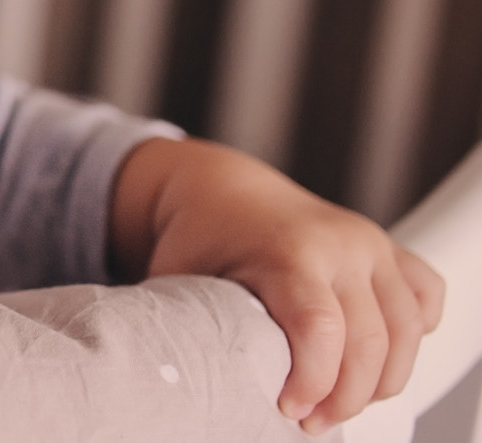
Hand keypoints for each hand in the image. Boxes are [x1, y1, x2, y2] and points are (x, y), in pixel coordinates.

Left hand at [110, 137, 444, 433]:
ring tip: (342, 401)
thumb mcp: (182, 278)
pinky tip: (380, 357)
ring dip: (383, 380)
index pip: (321, 327)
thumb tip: (194, 381)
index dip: (314, 381)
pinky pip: (426, 298)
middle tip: (313, 421)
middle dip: (347, 397)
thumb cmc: (201, 237)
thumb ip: (198, 325)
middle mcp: (340, 244)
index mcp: (287, 250)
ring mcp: (371, 244)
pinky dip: (414, 336)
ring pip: (408, 330)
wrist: (223, 189)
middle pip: (370, 341)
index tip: (290, 409)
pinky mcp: (390, 249)